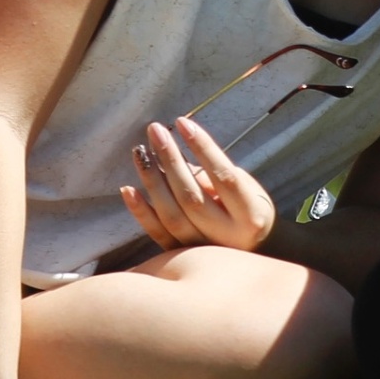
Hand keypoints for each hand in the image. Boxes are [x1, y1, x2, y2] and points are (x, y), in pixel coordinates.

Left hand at [121, 117, 276, 252]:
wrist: (252, 252)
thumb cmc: (248, 210)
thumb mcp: (247, 190)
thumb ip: (215, 175)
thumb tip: (178, 155)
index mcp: (249, 215)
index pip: (224, 176)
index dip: (203, 148)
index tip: (183, 123)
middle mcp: (226, 235)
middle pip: (191, 195)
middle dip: (170, 159)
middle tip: (155, 131)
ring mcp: (202, 248)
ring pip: (171, 214)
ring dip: (152, 180)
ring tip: (140, 152)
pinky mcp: (182, 255)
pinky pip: (157, 233)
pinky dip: (140, 212)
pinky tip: (127, 189)